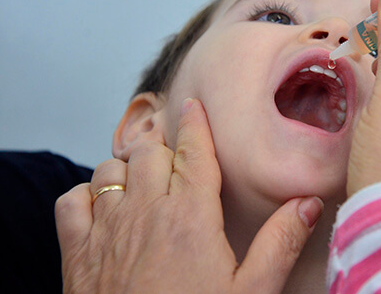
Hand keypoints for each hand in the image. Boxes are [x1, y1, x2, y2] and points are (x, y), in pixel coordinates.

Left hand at [55, 98, 323, 293]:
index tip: (194, 105)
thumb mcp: (252, 292)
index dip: (195, 123)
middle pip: (151, 152)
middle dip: (165, 149)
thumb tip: (308, 202)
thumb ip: (281, 243)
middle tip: (176, 162)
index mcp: (191, 216)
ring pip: (111, 169)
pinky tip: (103, 209)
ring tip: (144, 185)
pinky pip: (71, 200)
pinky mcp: (77, 252)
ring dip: (128, 170)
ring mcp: (107, 230)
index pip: (194, 152)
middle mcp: (146, 212)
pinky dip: (86, 196)